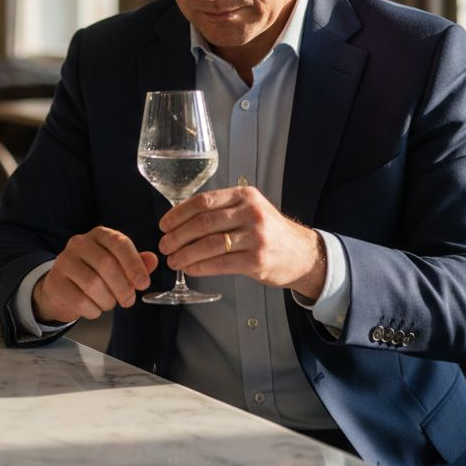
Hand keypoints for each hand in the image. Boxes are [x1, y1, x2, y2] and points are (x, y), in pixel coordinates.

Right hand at [32, 226, 158, 323]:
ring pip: (93, 284)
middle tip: (129, 300)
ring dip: (107, 300)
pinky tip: (95, 309)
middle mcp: (79, 243)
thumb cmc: (95, 274)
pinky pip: (80, 300)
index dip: (134, 264)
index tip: (143, 283)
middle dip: (123, 287)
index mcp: (99, 235)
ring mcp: (64, 261)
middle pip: (106, 264)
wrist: (62, 288)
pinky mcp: (55, 282)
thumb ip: (136, 263)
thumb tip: (152, 260)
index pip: (119, 243)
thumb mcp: (118, 265)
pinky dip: (93, 310)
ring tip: (109, 303)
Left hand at [157, 186, 325, 298]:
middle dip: (177, 236)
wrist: (302, 254)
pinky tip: (189, 269)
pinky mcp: (257, 260)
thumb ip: (222, 209)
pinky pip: (220, 263)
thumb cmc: (270, 232)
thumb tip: (181, 219)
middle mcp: (251, 213)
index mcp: (245, 195)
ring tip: (173, 260)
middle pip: (203, 223)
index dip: (178, 214)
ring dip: (185, 254)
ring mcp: (255, 237)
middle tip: (164, 245)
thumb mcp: (250, 209)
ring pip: (209, 244)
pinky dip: (200, 267)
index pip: (203, 201)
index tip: (164, 225)